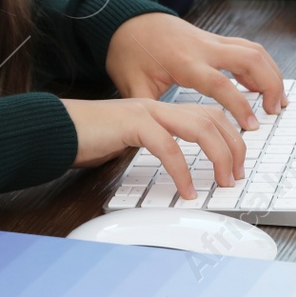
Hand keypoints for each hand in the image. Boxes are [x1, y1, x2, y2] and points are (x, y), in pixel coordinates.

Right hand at [61, 96, 246, 198]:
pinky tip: (187, 189)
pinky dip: (182, 171)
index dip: (229, 135)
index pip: (207, 114)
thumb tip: (179, 167)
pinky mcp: (133, 124)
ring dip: (218, 156)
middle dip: (232, 146)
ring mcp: (147, 112)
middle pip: (211, 117)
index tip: (238, 159)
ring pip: (199, 127)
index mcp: (160, 108)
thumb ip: (156, 147)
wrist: (58, 129)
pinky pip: (168, 147)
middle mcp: (158, 106)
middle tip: (236, 173)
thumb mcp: (131, 142)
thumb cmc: (90, 138)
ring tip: (222, 181)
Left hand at [106, 13, 285, 125]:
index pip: (221, 83)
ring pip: (254, 50)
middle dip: (270, 84)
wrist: (127, 20)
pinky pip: (246, 49)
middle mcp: (203, 47)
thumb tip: (157, 140)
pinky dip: (260, 65)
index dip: (240, 105)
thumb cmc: (128, 51)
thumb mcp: (131, 85)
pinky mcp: (214, 40)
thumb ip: (150, 111)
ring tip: (277, 100)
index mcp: (184, 62)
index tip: (253, 124)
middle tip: (275, 111)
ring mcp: (211, 41)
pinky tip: (261, 85)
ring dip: (271, 73)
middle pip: (250, 59)